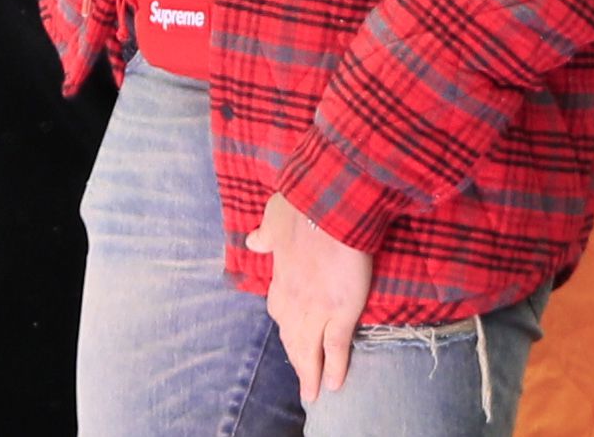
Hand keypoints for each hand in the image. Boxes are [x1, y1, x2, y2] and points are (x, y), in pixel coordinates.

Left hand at [245, 192, 375, 404]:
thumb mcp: (275, 216)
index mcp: (280, 278)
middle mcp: (293, 300)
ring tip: (313, 391)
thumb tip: (253, 241)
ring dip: (310, 373)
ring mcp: (315, 310)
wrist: (330, 202)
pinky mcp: (340, 313)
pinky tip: (334, 385)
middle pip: (292, 338)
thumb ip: (266, 233)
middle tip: (302, 376)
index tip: (290, 333)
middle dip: (296, 358)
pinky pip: (336, 348)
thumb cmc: (302, 204)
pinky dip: (335, 368)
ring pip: (309, 350)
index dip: (285, 324)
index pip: (279, 310)